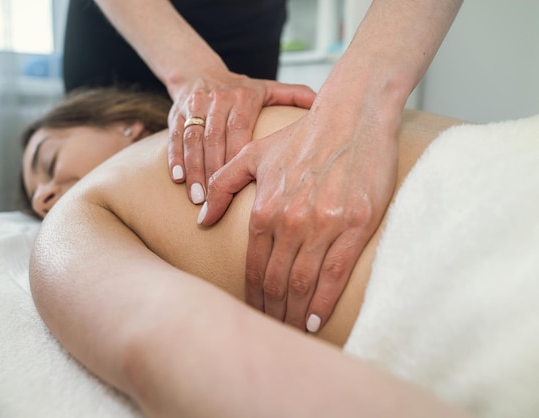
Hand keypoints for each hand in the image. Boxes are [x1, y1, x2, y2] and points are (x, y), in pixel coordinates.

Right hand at [166, 69, 315, 204]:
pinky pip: (174, 136)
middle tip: (213, 200)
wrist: (198, 71)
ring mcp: (195, 105)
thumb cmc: (240, 90)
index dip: (235, 155)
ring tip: (196, 197)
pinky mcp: (176, 111)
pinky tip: (178, 179)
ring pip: (192, 139)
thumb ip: (292, 96)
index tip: (237, 181)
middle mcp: (217, 100)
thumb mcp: (266, 89)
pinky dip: (175, 158)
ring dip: (194, 169)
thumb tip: (322, 105)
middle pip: (213, 137)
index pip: (238, 129)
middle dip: (212, 170)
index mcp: (243, 97)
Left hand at [199, 97, 399, 332]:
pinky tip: (314, 320)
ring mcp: (323, 225)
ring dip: (293, 313)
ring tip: (290, 331)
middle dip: (270, 311)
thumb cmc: (301, 137)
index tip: (252, 312)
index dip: (251, 296)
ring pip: (302, 283)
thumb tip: (200, 219)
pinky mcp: (354, 225)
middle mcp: (290, 221)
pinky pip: (335, 274)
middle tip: (270, 330)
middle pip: (275, 282)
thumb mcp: (252, 155)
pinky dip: (323, 302)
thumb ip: (222, 186)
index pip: (252, 267)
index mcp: (264, 209)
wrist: (351, 117)